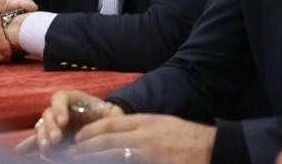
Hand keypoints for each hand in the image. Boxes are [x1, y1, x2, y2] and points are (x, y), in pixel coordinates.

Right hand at [16, 90, 123, 156]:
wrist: (107, 129)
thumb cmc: (110, 119)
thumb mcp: (113, 114)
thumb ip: (110, 115)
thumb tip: (114, 118)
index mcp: (73, 99)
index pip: (60, 97)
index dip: (59, 108)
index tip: (64, 121)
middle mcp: (60, 110)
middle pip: (48, 114)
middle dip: (50, 127)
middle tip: (56, 139)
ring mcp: (54, 124)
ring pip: (41, 127)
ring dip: (42, 137)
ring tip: (47, 148)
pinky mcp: (51, 138)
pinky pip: (36, 140)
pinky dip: (29, 144)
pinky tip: (22, 150)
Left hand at [71, 114, 214, 163]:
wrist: (211, 149)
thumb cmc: (186, 137)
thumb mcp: (161, 124)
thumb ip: (139, 127)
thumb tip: (116, 134)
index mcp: (145, 122)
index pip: (110, 124)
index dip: (91, 131)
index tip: (78, 139)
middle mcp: (144, 137)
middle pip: (107, 141)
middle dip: (86, 149)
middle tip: (70, 154)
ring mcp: (148, 154)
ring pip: (113, 156)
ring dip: (95, 160)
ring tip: (79, 162)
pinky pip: (126, 163)